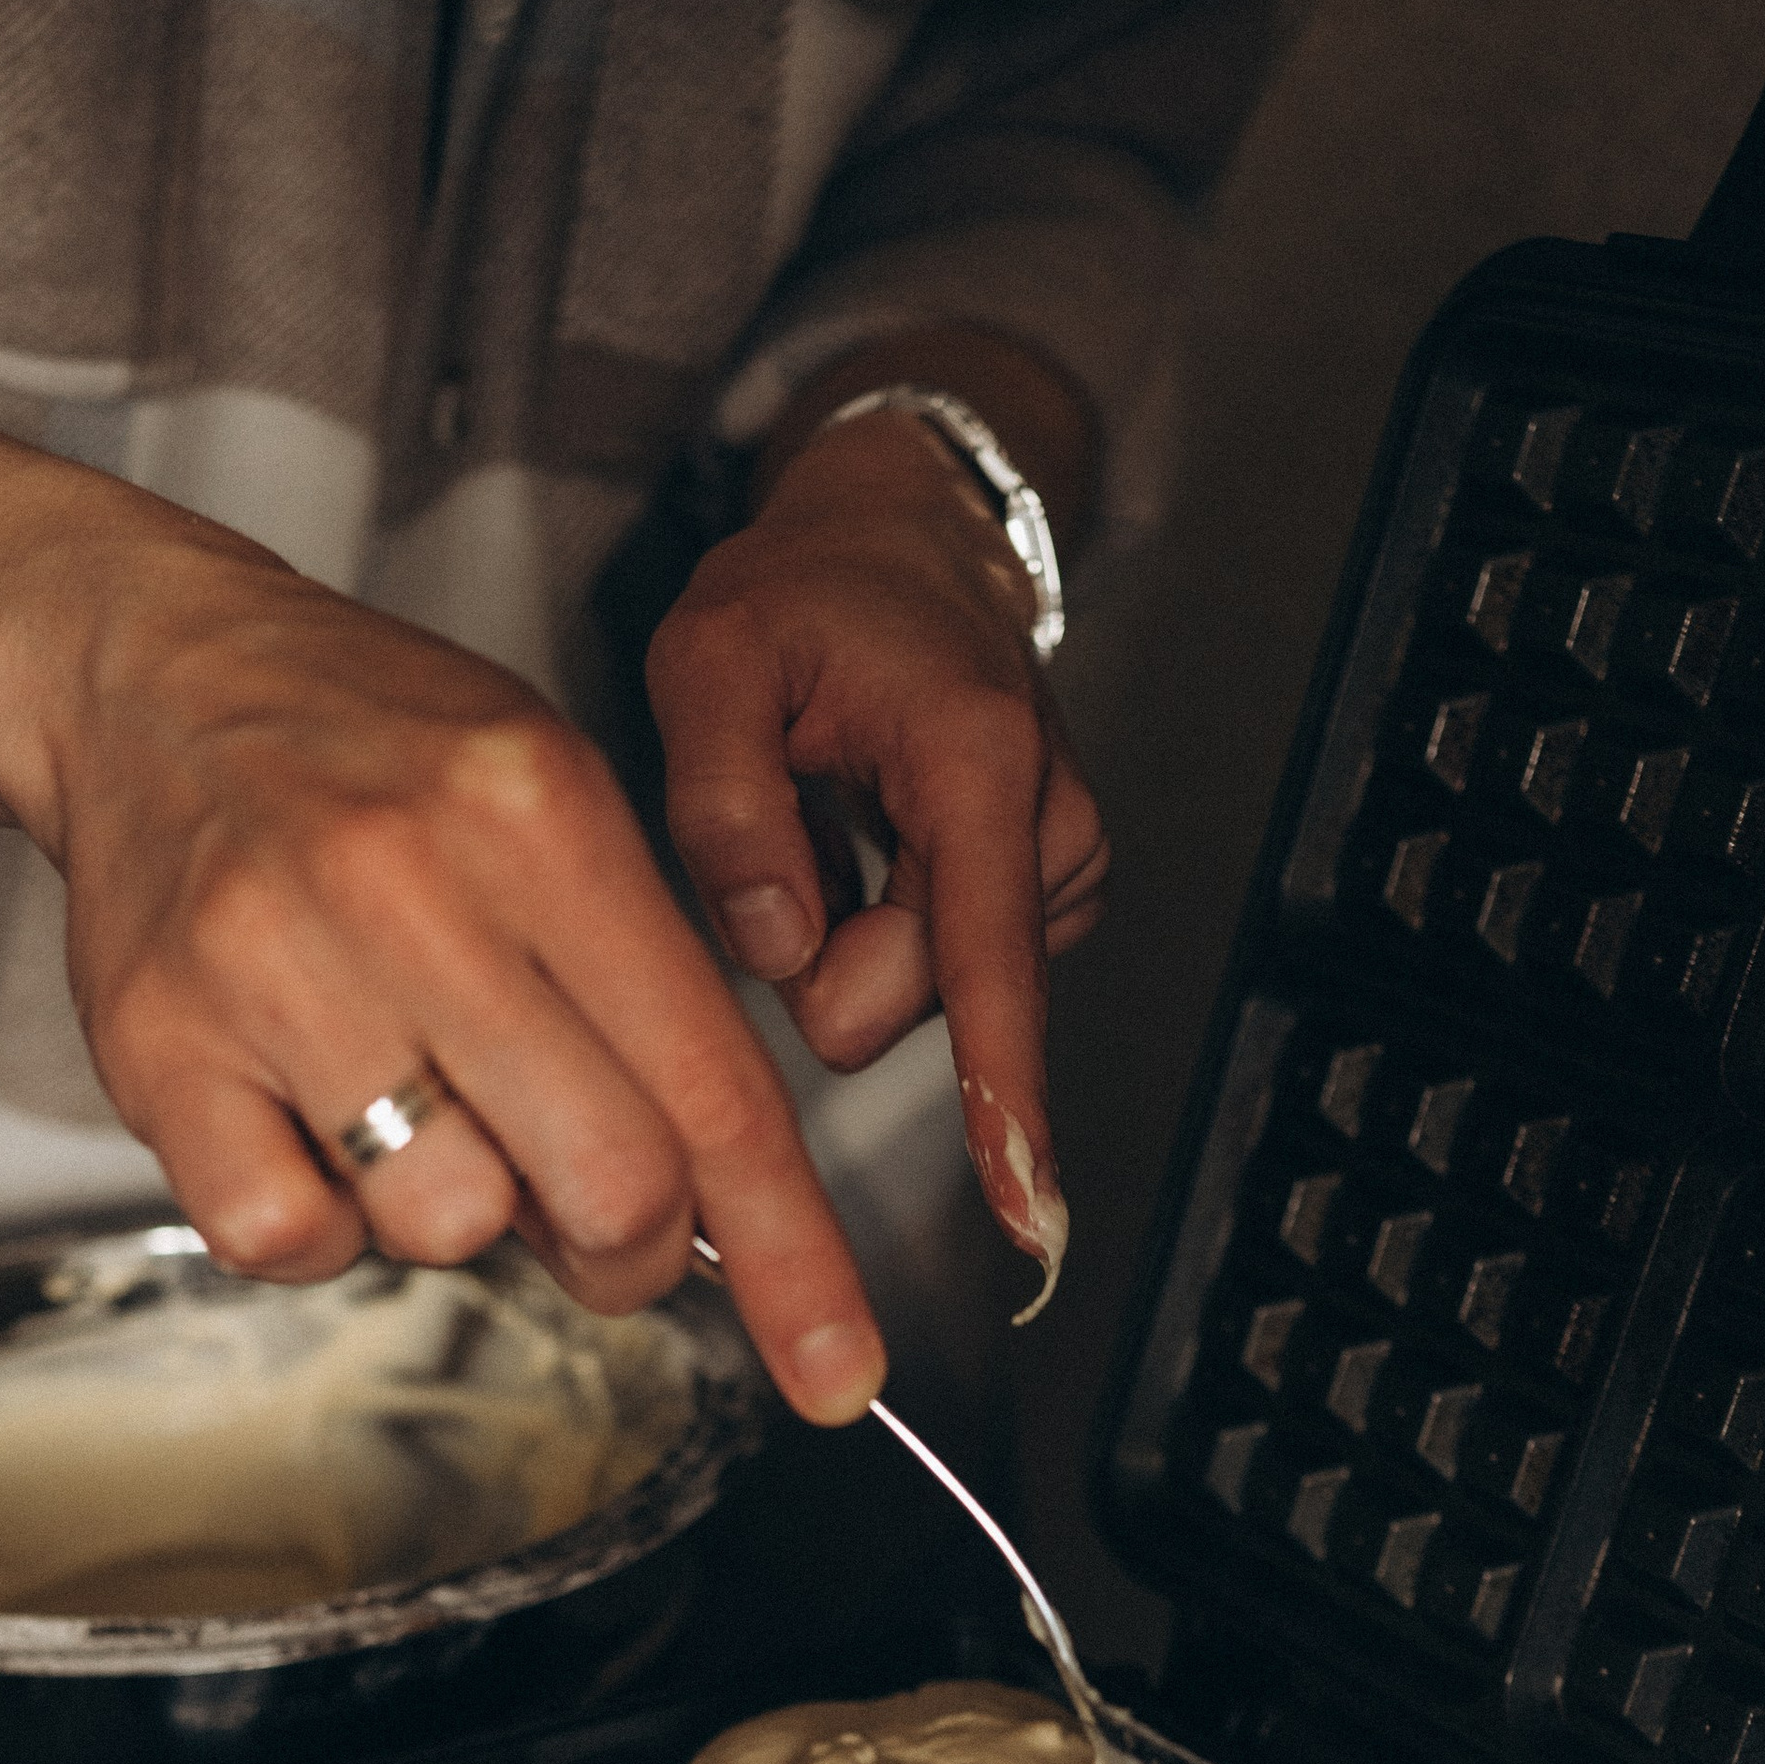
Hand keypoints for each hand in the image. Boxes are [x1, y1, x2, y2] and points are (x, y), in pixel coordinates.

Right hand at [36, 535, 884, 1421]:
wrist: (146, 672)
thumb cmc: (374, 756)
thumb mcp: (554, 810)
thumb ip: (647, 994)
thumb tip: (722, 1210)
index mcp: (543, 818)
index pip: (717, 1091)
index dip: (792, 1256)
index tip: (835, 1370)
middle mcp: (413, 883)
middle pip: (608, 1188)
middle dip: (624, 1249)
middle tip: (586, 1213)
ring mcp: (276, 964)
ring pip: (449, 1223)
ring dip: (456, 1214)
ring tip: (413, 1110)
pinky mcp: (159, 1045)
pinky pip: (288, 1238)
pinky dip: (316, 1224)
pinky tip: (308, 1128)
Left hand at [644, 394, 1108, 1311]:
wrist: (904, 549)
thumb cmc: (811, 596)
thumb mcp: (714, 656)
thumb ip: (724, 803)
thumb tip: (774, 946)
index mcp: (979, 766)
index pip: (988, 966)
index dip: (1000, 1098)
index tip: (1029, 1214)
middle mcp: (1044, 831)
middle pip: (912, 1001)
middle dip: (825, 955)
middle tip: (792, 837)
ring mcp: (1050, 874)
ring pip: (915, 999)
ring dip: (845, 935)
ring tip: (835, 822)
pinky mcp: (1033, 905)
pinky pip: (928, 978)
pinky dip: (874, 929)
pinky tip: (868, 846)